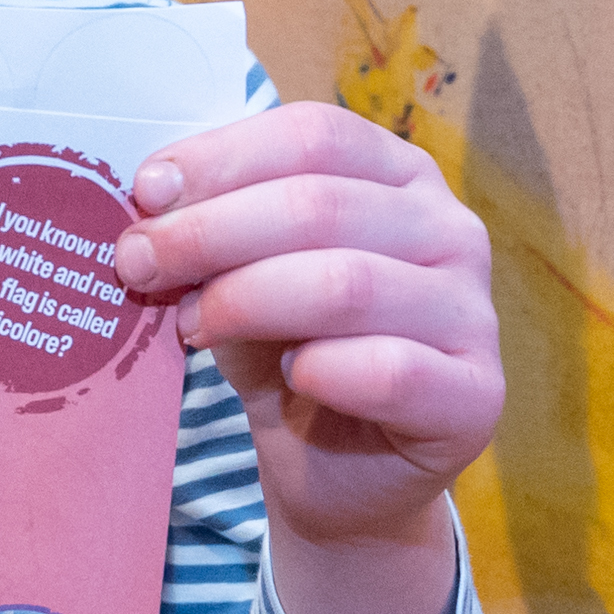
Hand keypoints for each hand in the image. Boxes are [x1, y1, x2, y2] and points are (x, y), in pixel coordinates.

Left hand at [115, 101, 499, 613]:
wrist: (340, 478)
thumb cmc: (289, 355)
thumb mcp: (239, 279)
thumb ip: (213, 234)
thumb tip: (153, 201)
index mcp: (399, 175)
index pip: (315, 135)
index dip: (223, 157)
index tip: (145, 192)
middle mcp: (450, 230)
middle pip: (320, 204)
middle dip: (209, 232)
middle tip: (138, 266)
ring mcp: (473, 312)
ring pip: (346, 283)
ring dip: (246, 302)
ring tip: (190, 327)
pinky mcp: (475, 396)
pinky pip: (391, 371)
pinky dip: (321, 371)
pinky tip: (288, 378)